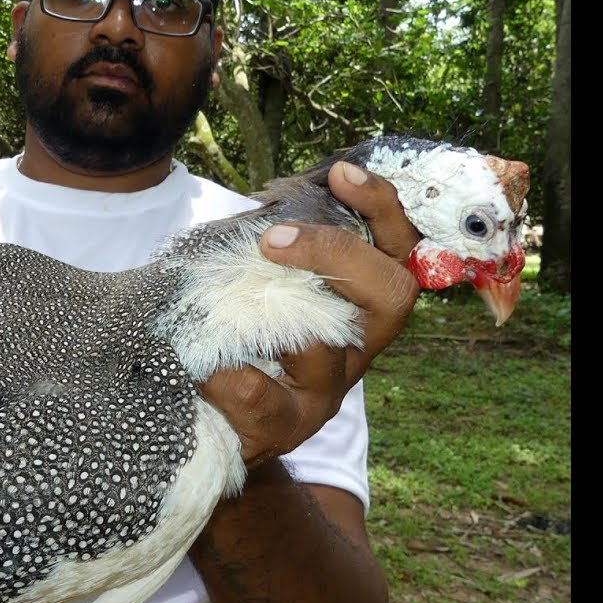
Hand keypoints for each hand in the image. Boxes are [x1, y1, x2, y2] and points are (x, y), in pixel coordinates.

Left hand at [200, 161, 421, 467]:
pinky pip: (263, 397)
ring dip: (271, 315)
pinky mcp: (284, 429)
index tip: (343, 172)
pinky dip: (228, 376)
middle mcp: (357, 348)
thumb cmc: (237, 338)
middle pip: (392, 295)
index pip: (400, 250)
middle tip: (274, 239)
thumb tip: (265, 199)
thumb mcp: (257, 281)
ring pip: (327, 349)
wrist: (211, 424)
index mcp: (359, 304)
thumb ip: (269, 242)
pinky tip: (202, 368)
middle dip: (337, 254)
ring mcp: (325, 393)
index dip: (382, 208)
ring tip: (220, 301)